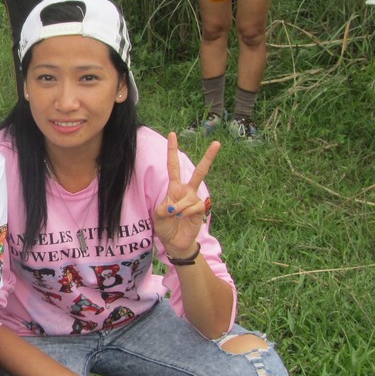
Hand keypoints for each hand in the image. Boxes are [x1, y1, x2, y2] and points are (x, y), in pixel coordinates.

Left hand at [153, 133, 220, 255]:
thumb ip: (162, 209)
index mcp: (174, 187)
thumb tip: (173, 207)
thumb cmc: (166, 226)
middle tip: (217, 142)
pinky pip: (193, 207)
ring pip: (188, 197)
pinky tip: (183, 218)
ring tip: (175, 216)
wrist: (175, 242)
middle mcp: (187, 190)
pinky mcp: (201, 209)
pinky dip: (185, 213)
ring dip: (179, 208)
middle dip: (209, 157)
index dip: (172, 150)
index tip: (173, 134)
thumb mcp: (157, 216)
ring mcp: (195, 199)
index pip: (173, 166)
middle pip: (200, 171)